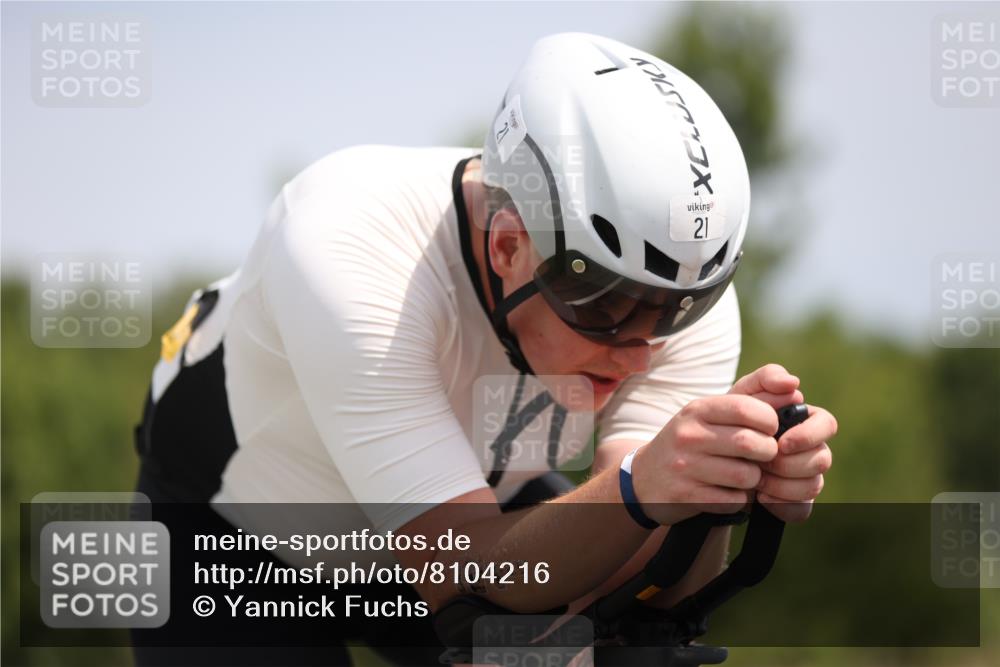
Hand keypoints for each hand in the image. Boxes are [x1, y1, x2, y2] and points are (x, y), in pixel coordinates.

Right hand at [632, 377, 784, 524]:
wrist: (645, 478)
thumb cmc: (691, 441)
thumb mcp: (711, 413)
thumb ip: (754, 396)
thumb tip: (793, 387)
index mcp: (697, 410)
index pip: (747, 408)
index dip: (770, 420)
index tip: (769, 429)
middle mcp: (688, 435)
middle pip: (751, 443)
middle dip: (767, 453)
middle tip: (764, 456)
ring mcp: (684, 466)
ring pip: (746, 476)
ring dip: (754, 479)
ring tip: (746, 475)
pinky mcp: (685, 495)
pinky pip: (733, 500)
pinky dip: (740, 500)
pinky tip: (730, 492)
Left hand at [730, 364, 836, 522]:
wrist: (708, 457)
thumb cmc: (727, 421)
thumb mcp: (740, 396)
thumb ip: (764, 380)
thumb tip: (793, 383)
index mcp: (804, 420)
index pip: (827, 424)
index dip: (809, 436)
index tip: (782, 443)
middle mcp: (809, 448)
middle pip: (823, 458)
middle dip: (791, 464)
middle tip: (763, 463)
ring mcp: (804, 476)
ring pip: (813, 485)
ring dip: (782, 483)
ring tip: (757, 479)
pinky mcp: (795, 501)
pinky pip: (802, 508)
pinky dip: (781, 504)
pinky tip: (761, 497)